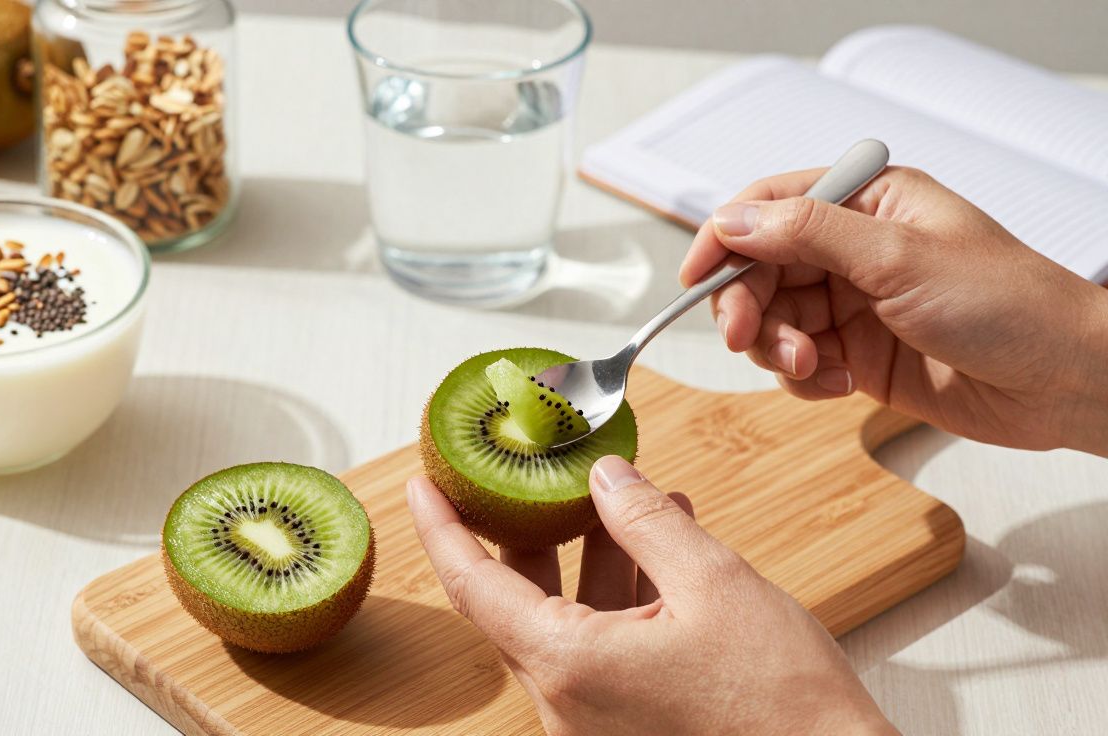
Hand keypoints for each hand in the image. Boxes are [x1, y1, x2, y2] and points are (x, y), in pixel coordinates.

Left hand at [408, 456, 896, 735]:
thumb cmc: (782, 704)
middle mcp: (566, 702)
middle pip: (518, 599)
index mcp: (569, 665)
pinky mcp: (625, 726)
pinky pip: (603, 646)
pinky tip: (663, 545)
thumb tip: (604, 477)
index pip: (473, 585)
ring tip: (629, 496)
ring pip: (568, 619)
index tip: (421, 483)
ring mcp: (594, 720)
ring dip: (593, 555)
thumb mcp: (712, 583)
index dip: (441, 527)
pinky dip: (623, 595)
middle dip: (532, 528)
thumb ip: (646, 521)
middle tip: (534, 474)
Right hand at [680, 167, 1107, 454]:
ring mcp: (854, 304)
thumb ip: (808, 234)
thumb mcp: (899, 258)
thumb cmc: (1010, 306)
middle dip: (749, 306)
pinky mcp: (856, 355)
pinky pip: (797, 364)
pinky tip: (837, 385)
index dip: (724, 239)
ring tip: (812, 369)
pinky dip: (804, 379)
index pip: (769, 206)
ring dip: (778, 349)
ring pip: (773, 320)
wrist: (1062, 384)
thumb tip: (732, 222)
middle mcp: (854, 249)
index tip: (694, 277)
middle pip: (760, 269)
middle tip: (748, 338)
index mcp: (867, 203)